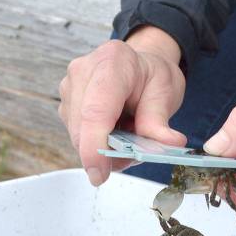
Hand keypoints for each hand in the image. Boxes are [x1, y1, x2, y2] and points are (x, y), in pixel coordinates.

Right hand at [59, 27, 185, 185]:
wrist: (142, 65)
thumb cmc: (152, 76)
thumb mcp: (166, 92)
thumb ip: (160, 121)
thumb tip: (169, 144)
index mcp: (113, 62)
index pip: (96, 110)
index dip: (94, 146)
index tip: (100, 174)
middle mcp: (83, 71)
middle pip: (83, 128)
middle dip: (105, 151)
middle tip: (134, 153)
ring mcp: (70, 87)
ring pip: (77, 136)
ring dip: (102, 146)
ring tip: (128, 132)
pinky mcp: (66, 103)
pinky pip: (77, 134)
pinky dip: (97, 141)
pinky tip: (115, 129)